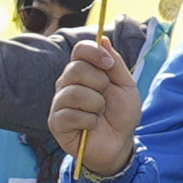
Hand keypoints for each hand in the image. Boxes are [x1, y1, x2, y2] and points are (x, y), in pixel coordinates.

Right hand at [52, 29, 140, 180]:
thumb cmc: (121, 114)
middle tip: (106, 97)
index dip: (94, 53)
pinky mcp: (56, 122)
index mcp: (84, 71)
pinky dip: (89, 120)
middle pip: (76, 68)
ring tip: (100, 113)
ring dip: (96, 104)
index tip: (109, 65)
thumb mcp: (126, 86)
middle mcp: (67, 83)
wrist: (120, 143)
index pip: (80, 50)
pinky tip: (92, 125)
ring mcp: (59, 102)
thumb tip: (103, 39)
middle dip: (100, 83)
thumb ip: (115, 63)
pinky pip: (70, 114)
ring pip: (74, 92)